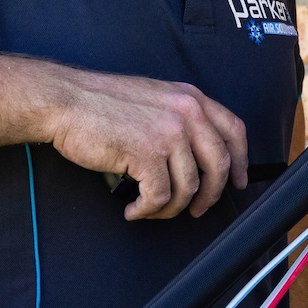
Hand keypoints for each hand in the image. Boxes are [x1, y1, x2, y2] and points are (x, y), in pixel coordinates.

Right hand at [41, 62, 247, 218]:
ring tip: (149, 207)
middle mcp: (186, 113)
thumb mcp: (154, 98)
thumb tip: (197, 155)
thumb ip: (180, 117)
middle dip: (210, 195)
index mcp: (191, 97)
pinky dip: (146, 210)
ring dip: (170, 207)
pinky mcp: (147, 155)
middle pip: (219, 166)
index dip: (241, 162)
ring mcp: (169, 133)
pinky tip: (133, 208)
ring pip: (189, 187)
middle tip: (196, 209)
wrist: (66, 100)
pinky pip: (160, 197)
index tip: (239, 182)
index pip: (234, 131)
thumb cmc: (102, 102)